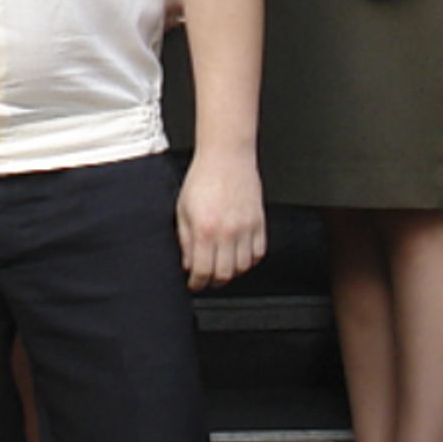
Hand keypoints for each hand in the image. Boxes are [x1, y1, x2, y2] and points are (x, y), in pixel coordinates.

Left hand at [176, 146, 265, 291]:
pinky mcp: (259, 222)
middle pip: (225, 274)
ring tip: (222, 266)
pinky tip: (239, 255)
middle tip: (207, 279)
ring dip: (232, 272)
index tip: (194, 284)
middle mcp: (228, 232)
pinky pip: (258, 253)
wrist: (226, 157)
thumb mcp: (182, 210)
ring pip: (243, 267)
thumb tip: (188, 264)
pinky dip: (249, 260)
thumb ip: (185, 240)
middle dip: (213, 282)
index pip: (202, 271)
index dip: (196, 283)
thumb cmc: (203, 178)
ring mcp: (246, 228)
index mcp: (205, 229)